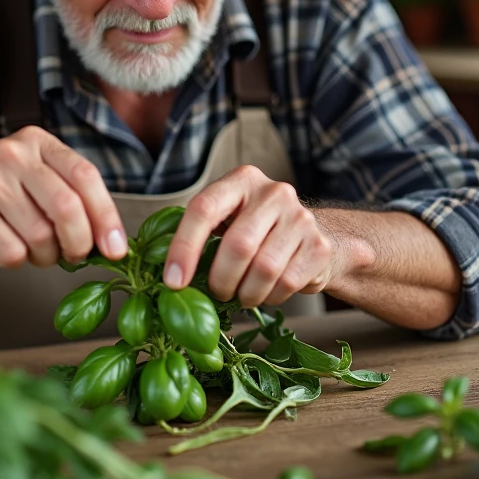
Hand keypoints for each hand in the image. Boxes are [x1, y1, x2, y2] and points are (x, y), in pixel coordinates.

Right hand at [0, 126, 127, 268]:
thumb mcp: (30, 178)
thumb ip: (68, 195)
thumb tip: (111, 241)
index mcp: (36, 142)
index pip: (86, 177)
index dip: (107, 217)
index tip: (116, 248)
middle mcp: (12, 154)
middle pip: (68, 208)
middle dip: (79, 243)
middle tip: (74, 256)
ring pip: (41, 236)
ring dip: (44, 256)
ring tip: (31, 249)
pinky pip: (12, 251)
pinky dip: (14, 260)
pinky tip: (3, 248)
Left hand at [163, 165, 335, 306]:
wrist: (314, 237)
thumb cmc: (256, 232)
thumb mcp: (227, 220)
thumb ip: (199, 236)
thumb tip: (160, 272)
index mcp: (241, 180)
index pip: (204, 209)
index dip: (184, 248)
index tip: (173, 283)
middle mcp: (273, 192)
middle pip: (237, 245)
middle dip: (220, 280)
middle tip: (216, 293)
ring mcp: (301, 218)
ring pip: (263, 269)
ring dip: (246, 294)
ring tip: (242, 294)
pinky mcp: (318, 246)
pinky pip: (286, 284)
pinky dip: (269, 298)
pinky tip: (266, 292)